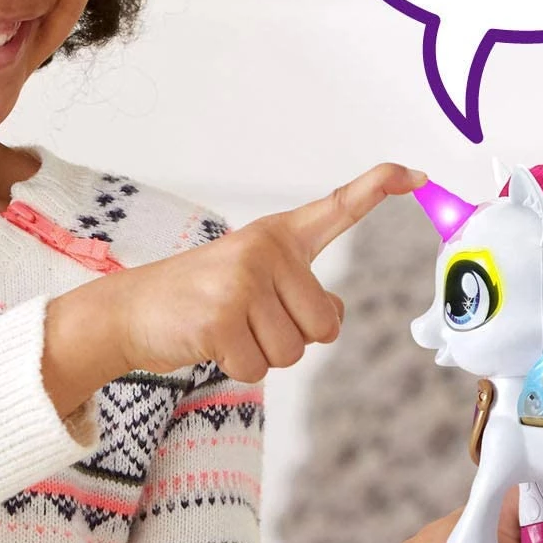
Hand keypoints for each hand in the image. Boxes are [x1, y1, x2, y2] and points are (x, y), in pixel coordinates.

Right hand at [98, 162, 426, 379]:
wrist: (128, 311)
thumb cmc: (198, 300)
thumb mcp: (252, 281)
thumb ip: (299, 292)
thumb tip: (333, 315)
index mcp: (277, 236)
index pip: (336, 208)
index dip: (377, 189)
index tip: (414, 174)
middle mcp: (264, 251)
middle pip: (324, 325)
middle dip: (290, 337)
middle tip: (246, 320)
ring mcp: (242, 282)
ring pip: (293, 352)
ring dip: (260, 354)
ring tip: (225, 329)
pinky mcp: (221, 317)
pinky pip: (258, 368)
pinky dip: (236, 367)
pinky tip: (210, 342)